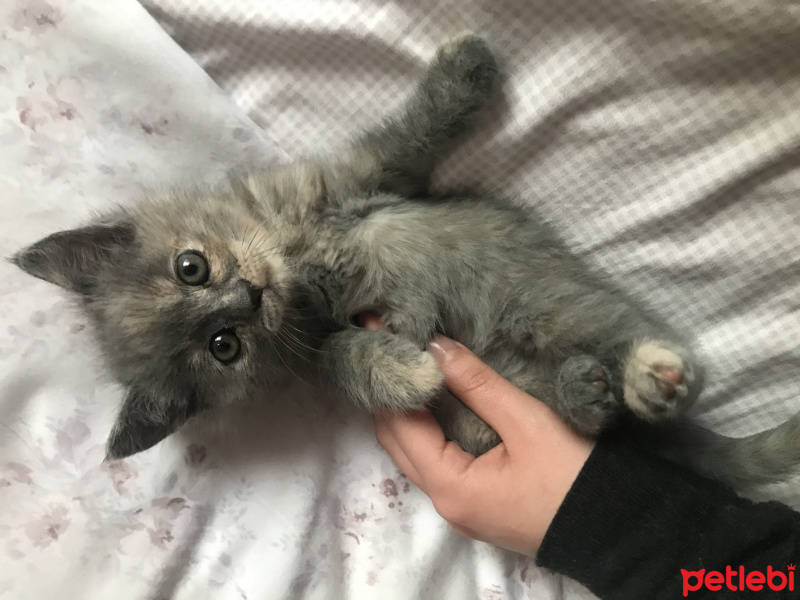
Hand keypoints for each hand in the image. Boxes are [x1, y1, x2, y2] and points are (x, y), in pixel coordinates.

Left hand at [374, 333, 594, 554]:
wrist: (620, 530)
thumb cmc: (574, 476)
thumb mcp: (526, 422)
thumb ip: (477, 383)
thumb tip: (434, 346)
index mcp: (451, 486)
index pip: (399, 425)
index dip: (388, 379)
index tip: (379, 336)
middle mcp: (445, 503)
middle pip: (398, 442)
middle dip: (390, 395)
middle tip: (387, 346)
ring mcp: (461, 509)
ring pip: (415, 454)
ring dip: (407, 413)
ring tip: (406, 366)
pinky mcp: (477, 505)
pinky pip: (437, 464)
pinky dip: (428, 431)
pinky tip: (434, 402)